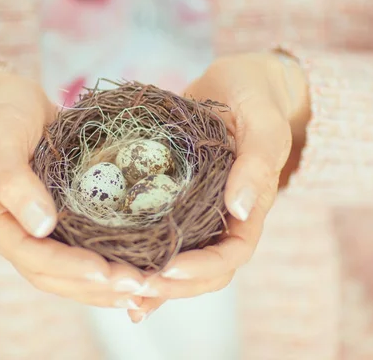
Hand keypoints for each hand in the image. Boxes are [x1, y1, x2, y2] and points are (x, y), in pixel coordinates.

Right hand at [0, 68, 145, 308]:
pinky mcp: (59, 220)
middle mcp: (14, 231)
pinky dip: (107, 264)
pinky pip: (81, 250)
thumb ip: (15, 181)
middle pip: (51, 274)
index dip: (67, 266)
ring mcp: (36, 228)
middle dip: (94, 285)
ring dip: (104, 285)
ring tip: (144, 288)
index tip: (104, 271)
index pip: (30, 255)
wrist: (7, 99)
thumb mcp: (0, 140)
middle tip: (138, 285)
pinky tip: (137, 270)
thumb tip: (43, 226)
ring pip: (69, 271)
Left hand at [127, 51, 310, 321]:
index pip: (231, 255)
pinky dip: (139, 253)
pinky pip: (157, 232)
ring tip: (117, 290)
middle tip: (133, 287)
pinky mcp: (172, 197)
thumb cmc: (256, 97)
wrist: (236, 82)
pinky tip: (109, 267)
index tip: (167, 270)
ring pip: (177, 258)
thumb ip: (258, 162)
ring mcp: (196, 210)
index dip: (201, 269)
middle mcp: (222, 218)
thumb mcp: (263, 122)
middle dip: (171, 285)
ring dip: (151, 279)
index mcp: (251, 209)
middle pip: (202, 271)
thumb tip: (241, 211)